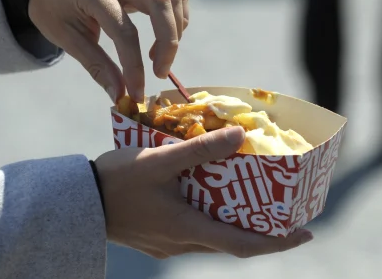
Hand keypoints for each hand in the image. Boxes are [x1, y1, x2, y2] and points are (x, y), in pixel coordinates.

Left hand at [28, 0, 188, 102]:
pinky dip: (177, 16)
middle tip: (159, 73)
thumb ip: (97, 66)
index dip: (135, 67)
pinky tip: (164, 37)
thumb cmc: (53, 11)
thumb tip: (120, 95)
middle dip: (168, 43)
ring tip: (158, 56)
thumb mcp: (67, 40)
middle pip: (159, 4)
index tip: (137, 94)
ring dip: (175, 28)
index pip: (125, 31)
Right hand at [94, 126, 313, 258]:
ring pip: (212, 238)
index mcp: (188, 228)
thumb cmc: (117, 180)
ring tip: (249, 200)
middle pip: (232, 243)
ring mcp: (168, 245)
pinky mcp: (158, 240)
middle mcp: (182, 243)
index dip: (277, 242)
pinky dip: (210, 219)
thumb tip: (239, 135)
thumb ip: (199, 149)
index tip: (304, 234)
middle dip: (261, 232)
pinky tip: (207, 198)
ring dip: (234, 224)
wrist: (77, 202)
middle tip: (281, 212)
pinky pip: (194, 233)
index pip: (243, 245)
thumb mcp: (159, 159)